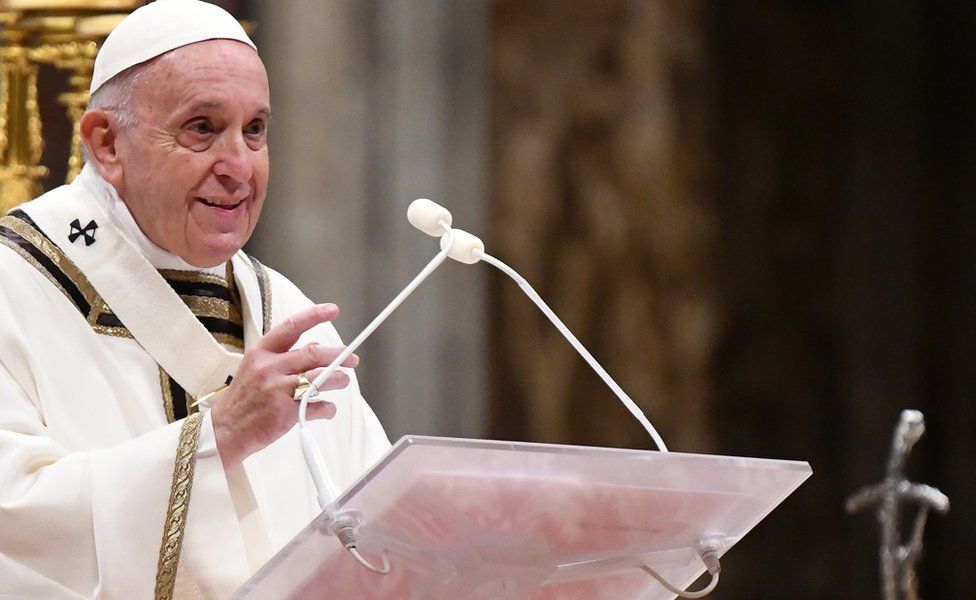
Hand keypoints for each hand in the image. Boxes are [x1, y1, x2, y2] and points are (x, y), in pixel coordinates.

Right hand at [211, 303, 357, 468]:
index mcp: (261, 352)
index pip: (292, 326)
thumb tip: (315, 347)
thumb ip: (283, 356)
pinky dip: (327, 407)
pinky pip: (316, 406)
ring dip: (338, 379)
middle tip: (351, 358)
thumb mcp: (255, 369)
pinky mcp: (285, 411)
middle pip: (313, 353)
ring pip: (319, 378)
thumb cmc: (244, 400)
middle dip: (338, 355)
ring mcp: (277, 389)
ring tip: (343, 381)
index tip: (332, 310)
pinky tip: (328, 408)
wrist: (225, 430)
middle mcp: (269, 367)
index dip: (315, 316)